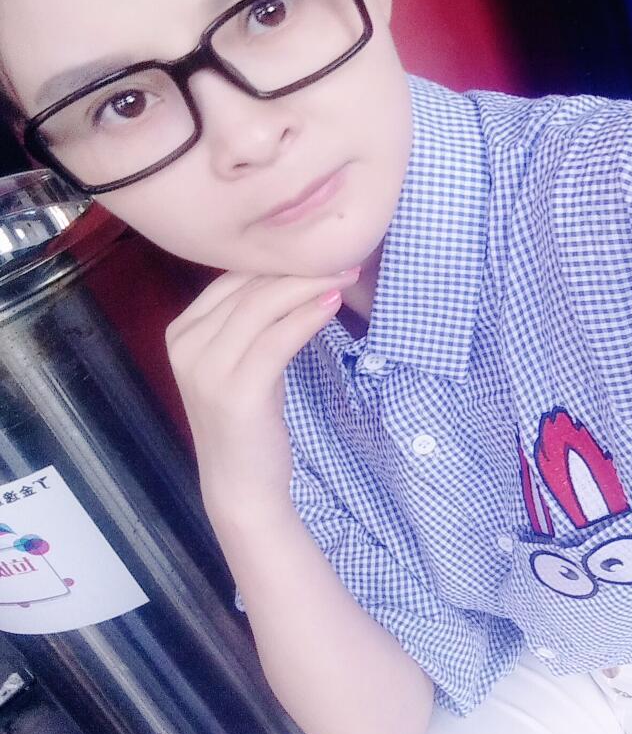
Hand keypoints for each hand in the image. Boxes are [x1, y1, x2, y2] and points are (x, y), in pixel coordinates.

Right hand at [165, 268, 359, 513]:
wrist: (241, 485)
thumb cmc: (251, 420)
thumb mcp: (245, 362)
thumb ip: (254, 322)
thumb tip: (294, 274)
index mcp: (183, 330)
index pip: (232, 278)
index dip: (278, 259)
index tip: (321, 248)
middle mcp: (185, 344)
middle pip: (248, 287)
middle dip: (299, 266)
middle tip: (344, 254)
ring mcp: (205, 368)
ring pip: (263, 306)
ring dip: (309, 284)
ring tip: (346, 272)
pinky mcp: (234, 391)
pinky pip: (277, 339)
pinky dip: (308, 315)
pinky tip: (333, 302)